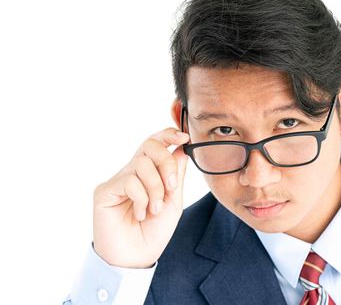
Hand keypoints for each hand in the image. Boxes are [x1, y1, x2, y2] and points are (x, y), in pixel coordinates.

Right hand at [93, 127, 188, 267]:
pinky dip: (142, 199)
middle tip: (173, 186)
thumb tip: (181, 149)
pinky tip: (140, 214)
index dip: (168, 135)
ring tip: (155, 209)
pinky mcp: (105, 191)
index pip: (156, 143)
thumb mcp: (173, 202)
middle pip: (150, 146)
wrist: (136, 258)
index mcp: (149, 172)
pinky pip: (129, 181)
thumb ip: (177, 176)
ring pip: (142, 164)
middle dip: (167, 163)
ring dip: (156, 188)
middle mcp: (132, 172)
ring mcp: (118, 180)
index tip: (184, 137)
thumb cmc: (154, 231)